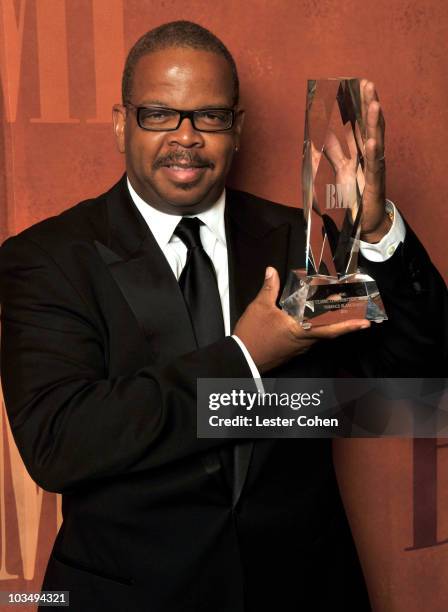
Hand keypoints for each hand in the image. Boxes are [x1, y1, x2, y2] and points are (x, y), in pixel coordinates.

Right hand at [233, 267, 370, 372]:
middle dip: (345, 320)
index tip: (366, 323)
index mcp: (300, 330)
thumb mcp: (260, 307)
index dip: (350, 325)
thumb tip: (271, 271)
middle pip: (330, 330)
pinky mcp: (292, 350)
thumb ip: (269, 288)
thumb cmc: (252, 335)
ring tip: (338, 310)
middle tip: (359, 311)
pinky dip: (317, 327)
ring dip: (330, 323)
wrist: (242, 358)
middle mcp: (305, 341)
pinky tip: (314, 319)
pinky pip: (310, 337)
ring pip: (320, 333)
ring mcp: (299, 348)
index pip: (331, 328)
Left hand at [321, 79, 390, 242]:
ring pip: (375, 140)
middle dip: (368, 104)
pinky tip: (371, 140)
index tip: (350, 85)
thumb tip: (315, 136)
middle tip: (366, 82)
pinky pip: (374, 166)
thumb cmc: (353, 196)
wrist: (363, 222)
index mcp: (358, 151)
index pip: (356, 124)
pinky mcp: (375, 183)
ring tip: (374, 102)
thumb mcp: (337, 170)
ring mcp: (373, 167)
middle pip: (368, 126)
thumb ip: (328, 153)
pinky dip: (372, 152)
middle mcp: (368, 156)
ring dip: (374, 121)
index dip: (355, 106)